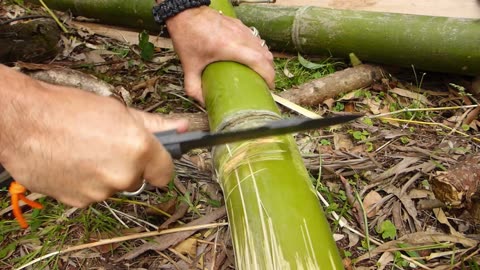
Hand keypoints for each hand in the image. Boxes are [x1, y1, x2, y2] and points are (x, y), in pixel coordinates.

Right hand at [0, 66, 187, 206]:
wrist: (23, 121)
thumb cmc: (69, 109)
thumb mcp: (118, 110)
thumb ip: (154, 124)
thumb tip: (181, 127)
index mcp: (139, 149)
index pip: (166, 173)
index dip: (159, 165)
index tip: (152, 161)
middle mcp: (124, 174)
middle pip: (137, 179)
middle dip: (128, 166)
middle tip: (107, 146)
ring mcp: (100, 191)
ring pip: (113, 187)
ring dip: (104, 174)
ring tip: (84, 151)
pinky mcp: (79, 202)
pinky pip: (92, 194)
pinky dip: (85, 183)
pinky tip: (71, 163)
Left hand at [166, 6, 274, 102]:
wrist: (184, 12)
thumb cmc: (187, 36)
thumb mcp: (189, 66)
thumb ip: (193, 86)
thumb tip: (202, 101)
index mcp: (230, 48)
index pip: (259, 61)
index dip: (268, 75)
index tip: (269, 86)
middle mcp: (240, 37)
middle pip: (265, 55)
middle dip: (270, 70)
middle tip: (265, 83)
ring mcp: (241, 29)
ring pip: (262, 45)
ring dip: (265, 59)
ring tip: (261, 71)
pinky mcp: (239, 24)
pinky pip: (255, 38)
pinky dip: (258, 49)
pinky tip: (252, 57)